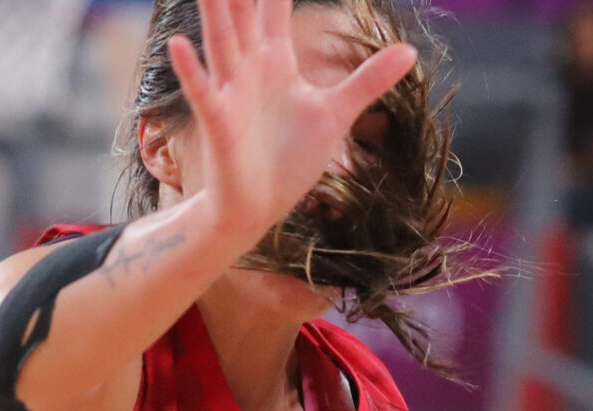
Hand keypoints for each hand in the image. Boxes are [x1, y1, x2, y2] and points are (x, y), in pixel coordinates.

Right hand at [170, 0, 418, 241]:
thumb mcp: (337, 114)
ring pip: (222, 42)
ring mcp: (231, 94)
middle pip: (243, 12)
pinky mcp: (220, 125)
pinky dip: (193, 73)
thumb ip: (369, 79)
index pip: (273, 4)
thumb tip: (411, 51)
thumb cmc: (291, 160)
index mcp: (275, 59)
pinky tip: (181, 46)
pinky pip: (205, 94)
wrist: (259, 208)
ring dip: (215, 11)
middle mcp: (249, 68)